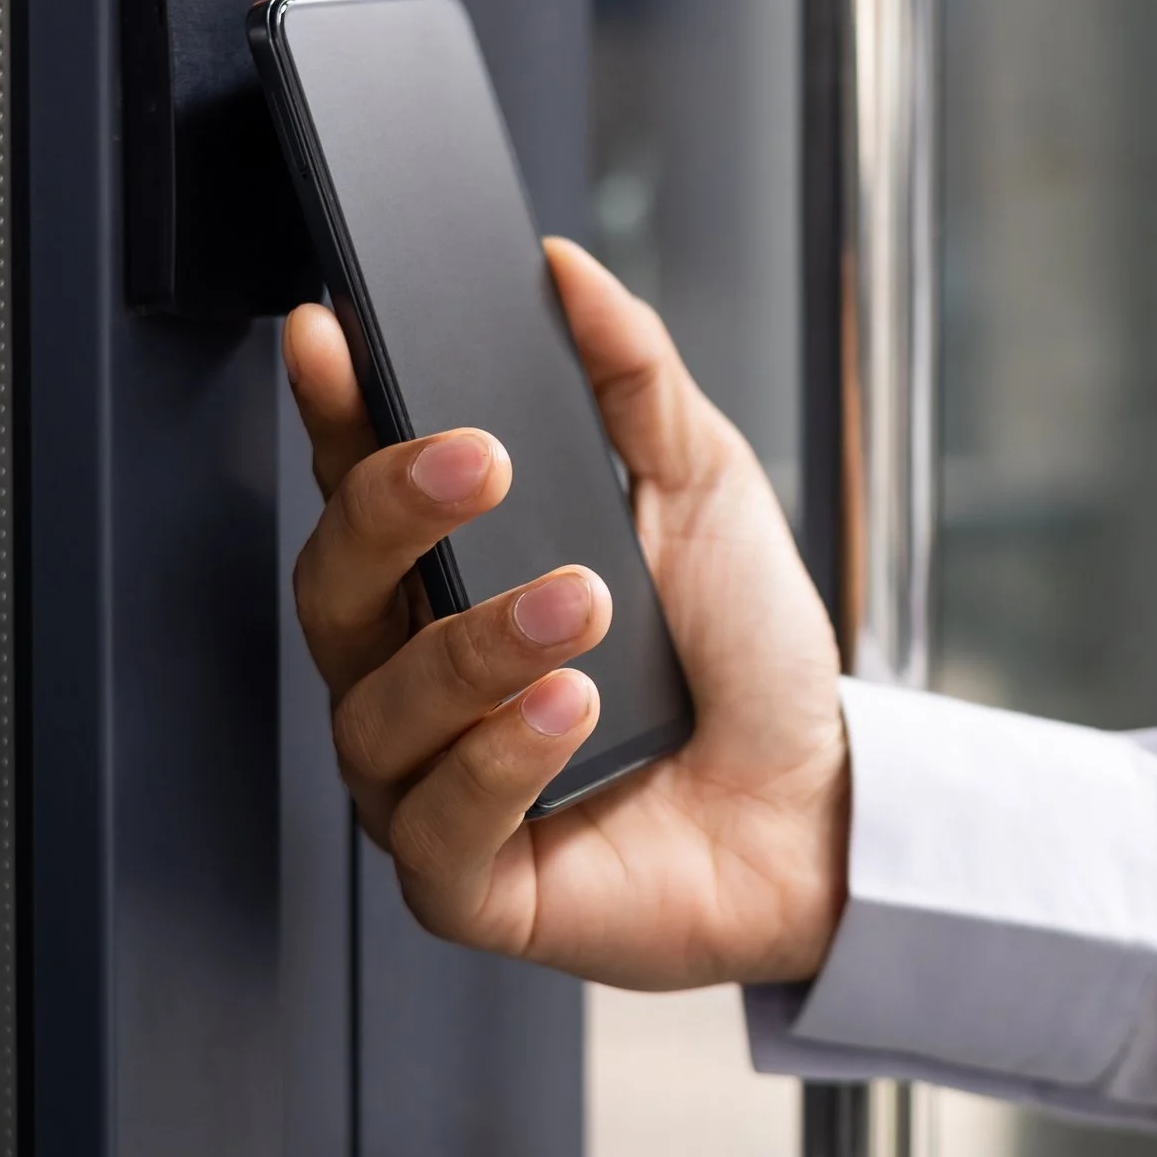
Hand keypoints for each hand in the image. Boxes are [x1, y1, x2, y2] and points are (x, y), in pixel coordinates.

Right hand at [284, 239, 847, 988]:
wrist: (825, 807)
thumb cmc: (751, 663)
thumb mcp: (707, 492)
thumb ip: (634, 380)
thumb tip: (568, 272)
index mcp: (455, 581)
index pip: (359, 487)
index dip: (334, 414)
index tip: (331, 336)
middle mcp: (421, 681)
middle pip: (335, 589)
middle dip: (389, 514)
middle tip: (479, 466)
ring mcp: (432, 784)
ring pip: (381, 710)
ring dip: (476, 644)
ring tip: (578, 607)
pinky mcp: (469, 884)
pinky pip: (435, 825)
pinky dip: (497, 760)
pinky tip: (570, 712)